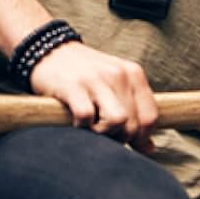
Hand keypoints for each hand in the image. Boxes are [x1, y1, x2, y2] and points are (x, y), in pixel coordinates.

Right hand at [28, 43, 157, 152]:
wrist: (49, 51)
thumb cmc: (84, 74)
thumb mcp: (114, 86)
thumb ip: (134, 111)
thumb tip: (148, 147)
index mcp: (133, 73)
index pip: (150, 117)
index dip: (141, 138)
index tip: (128, 142)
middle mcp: (118, 74)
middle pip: (133, 124)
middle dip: (120, 138)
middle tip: (104, 134)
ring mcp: (96, 79)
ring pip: (117, 121)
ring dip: (104, 133)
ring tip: (92, 128)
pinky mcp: (73, 86)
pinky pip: (86, 117)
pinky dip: (81, 127)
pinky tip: (75, 121)